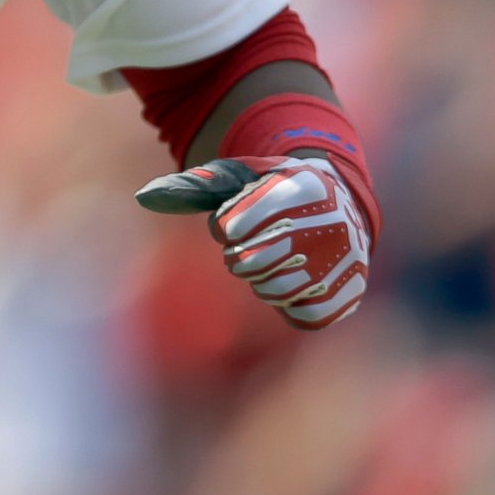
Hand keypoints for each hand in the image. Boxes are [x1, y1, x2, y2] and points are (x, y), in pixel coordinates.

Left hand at [136, 154, 371, 328]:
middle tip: (254, 244)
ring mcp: (346, 258)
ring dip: (264, 281)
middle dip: (240, 256)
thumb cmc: (276, 193)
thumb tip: (143, 197)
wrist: (341, 207)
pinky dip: (291, 305)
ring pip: (274, 290)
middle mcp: (332, 220)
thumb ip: (195, 186)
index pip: (231, 226)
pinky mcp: (351, 293)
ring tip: (278, 260)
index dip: (225, 225)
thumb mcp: (241, 179)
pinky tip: (296, 282)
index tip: (239, 218)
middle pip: (249, 262)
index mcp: (303, 184)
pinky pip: (304, 316)